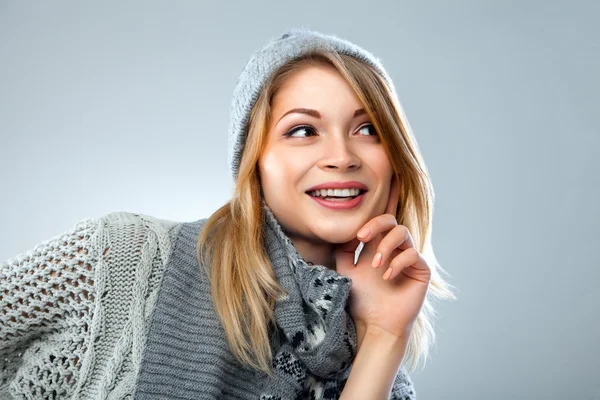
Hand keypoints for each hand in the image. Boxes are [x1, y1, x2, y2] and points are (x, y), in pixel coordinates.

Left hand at [333, 177, 431, 345]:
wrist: (373, 323)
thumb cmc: (360, 297)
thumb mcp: (345, 268)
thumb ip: (344, 247)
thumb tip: (346, 227)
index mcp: (377, 243)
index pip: (381, 217)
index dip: (388, 196)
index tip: (391, 176)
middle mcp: (394, 246)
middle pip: (390, 219)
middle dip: (375, 224)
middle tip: (362, 237)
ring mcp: (409, 256)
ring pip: (402, 233)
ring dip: (385, 246)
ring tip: (374, 265)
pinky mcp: (421, 269)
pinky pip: (412, 254)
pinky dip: (397, 262)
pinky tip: (387, 276)